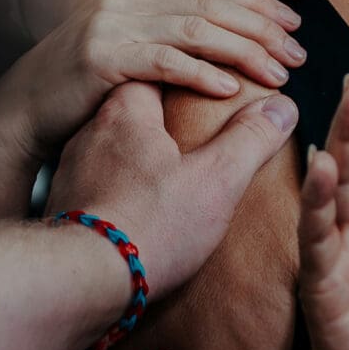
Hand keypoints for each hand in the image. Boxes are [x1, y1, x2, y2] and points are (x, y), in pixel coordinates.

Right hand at [0, 0, 305, 219]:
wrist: (24, 111)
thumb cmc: (85, 87)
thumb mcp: (130, 47)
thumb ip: (170, 32)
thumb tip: (235, 40)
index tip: (296, 19)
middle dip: (263, 24)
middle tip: (300, 49)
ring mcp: (112, 22)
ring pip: (196, 27)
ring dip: (245, 50)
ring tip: (279, 72)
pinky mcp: (101, 55)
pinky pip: (165, 60)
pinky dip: (203, 73)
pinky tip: (232, 90)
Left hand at [47, 81, 300, 295]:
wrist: (80, 281)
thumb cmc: (148, 227)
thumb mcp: (217, 180)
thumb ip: (250, 139)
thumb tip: (282, 107)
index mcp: (125, 112)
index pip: (159, 68)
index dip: (192, 72)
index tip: (220, 84)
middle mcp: (91, 133)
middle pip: (135, 107)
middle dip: (166, 116)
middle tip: (199, 130)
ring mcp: (71, 170)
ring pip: (114, 146)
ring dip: (140, 152)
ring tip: (171, 171)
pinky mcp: (66, 206)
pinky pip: (98, 181)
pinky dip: (120, 185)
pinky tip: (139, 205)